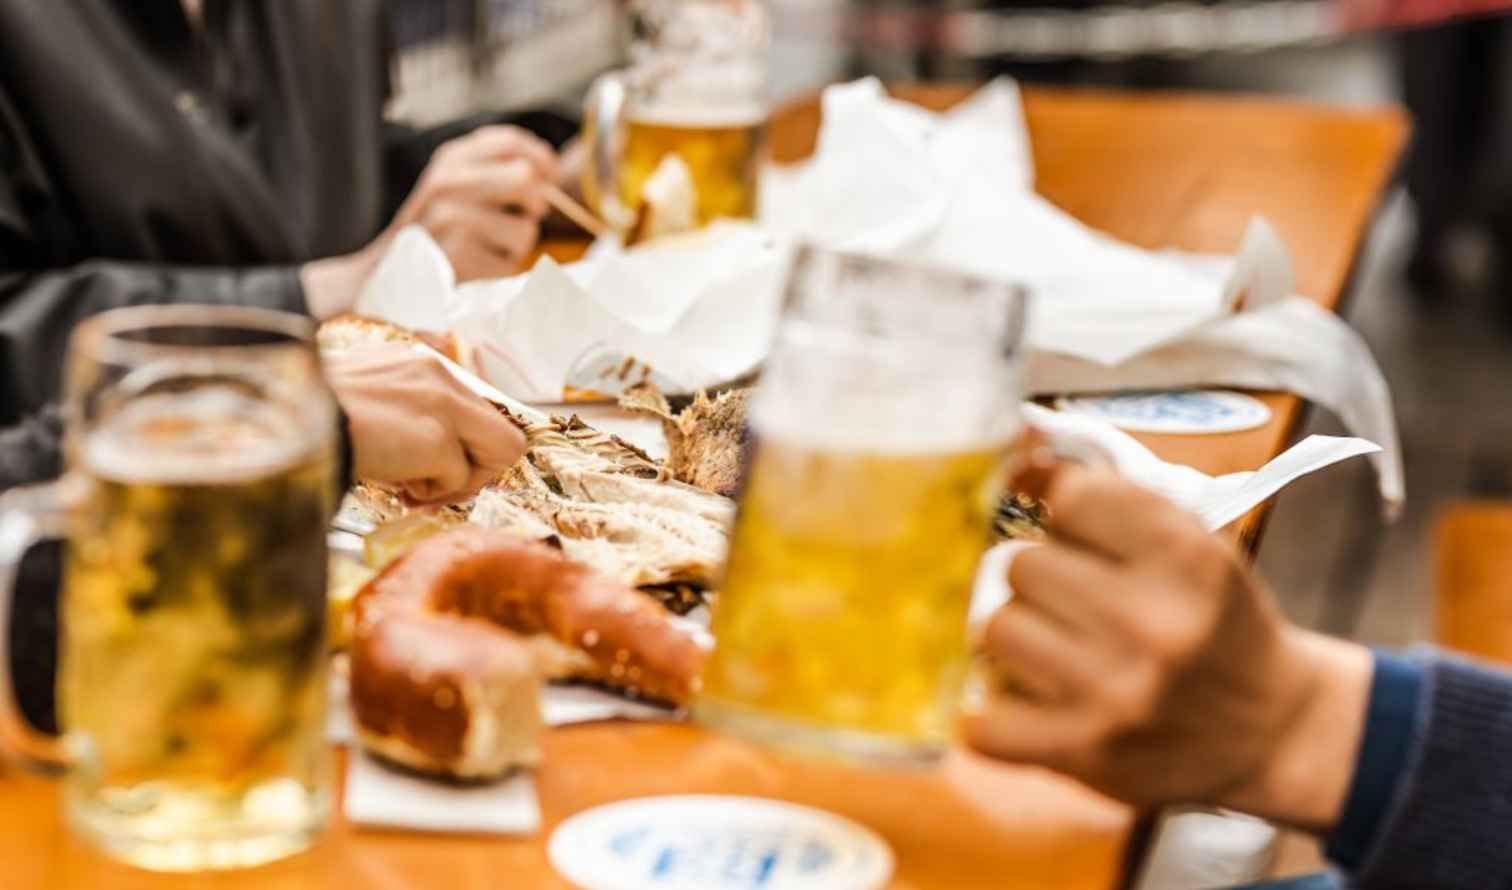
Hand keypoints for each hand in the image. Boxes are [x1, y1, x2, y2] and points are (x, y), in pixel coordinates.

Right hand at [302, 126, 559, 317]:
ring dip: (518, 245)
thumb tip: (551, 173)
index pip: (509, 141)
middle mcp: (447, 182)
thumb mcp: (452, 186)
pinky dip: (503, 270)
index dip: (541, 158)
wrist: (385, 275)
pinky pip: (512, 263)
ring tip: (489, 247)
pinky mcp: (459, 256)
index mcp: (449, 159)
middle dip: (536, 204)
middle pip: (526, 179)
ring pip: (525, 228)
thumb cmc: (434, 232)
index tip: (549, 176)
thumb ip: (493, 170)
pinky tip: (477, 268)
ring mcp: (451, 219)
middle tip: (525, 217)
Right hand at [324, 344, 525, 503]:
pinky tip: (395, 483)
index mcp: (421, 363)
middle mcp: (440, 375)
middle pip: (505, 433)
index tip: (440, 466)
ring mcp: (442, 405)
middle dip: (479, 469)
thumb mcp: (369, 398)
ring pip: (499, 454)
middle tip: (438, 485)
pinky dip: (429, 492)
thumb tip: (438, 453)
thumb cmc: (314, 417)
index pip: (480, 409)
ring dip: (458, 481)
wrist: (285, 422)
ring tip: (411, 483)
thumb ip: (409, 411)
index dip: (470, 447)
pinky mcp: (436, 438)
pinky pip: (458, 479)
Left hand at [963, 460, 1372, 833]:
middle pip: (1022, 564)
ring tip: (1057, 650)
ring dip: (1018, 638)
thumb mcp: (1192, 544)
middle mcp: (1152, 622)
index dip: (1065, 512)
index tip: (1077, 531)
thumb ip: (1110, 498)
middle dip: (1042, 579)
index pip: (1069, 496)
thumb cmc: (1216, 623)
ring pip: (997, 629)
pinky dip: (992, 717)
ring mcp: (1115, 692)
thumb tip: (1019, 456)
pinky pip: (984, 724)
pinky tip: (1026, 705)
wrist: (1274, 729)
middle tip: (1076, 602)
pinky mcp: (1085, 752)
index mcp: (1184, 556)